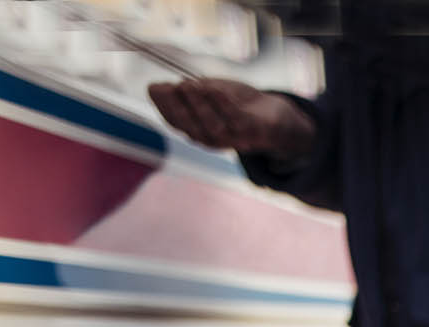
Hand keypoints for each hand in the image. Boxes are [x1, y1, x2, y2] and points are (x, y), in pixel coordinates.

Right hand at [146, 78, 315, 159]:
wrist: (274, 117)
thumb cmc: (238, 103)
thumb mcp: (210, 93)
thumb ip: (188, 91)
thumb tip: (155, 87)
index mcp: (197, 131)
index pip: (174, 122)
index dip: (163, 106)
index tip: (154, 88)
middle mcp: (211, 140)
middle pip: (190, 127)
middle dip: (177, 106)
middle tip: (169, 86)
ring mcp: (232, 139)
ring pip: (211, 126)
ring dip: (198, 105)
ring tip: (188, 84)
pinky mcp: (251, 133)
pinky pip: (235, 119)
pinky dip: (223, 103)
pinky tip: (214, 88)